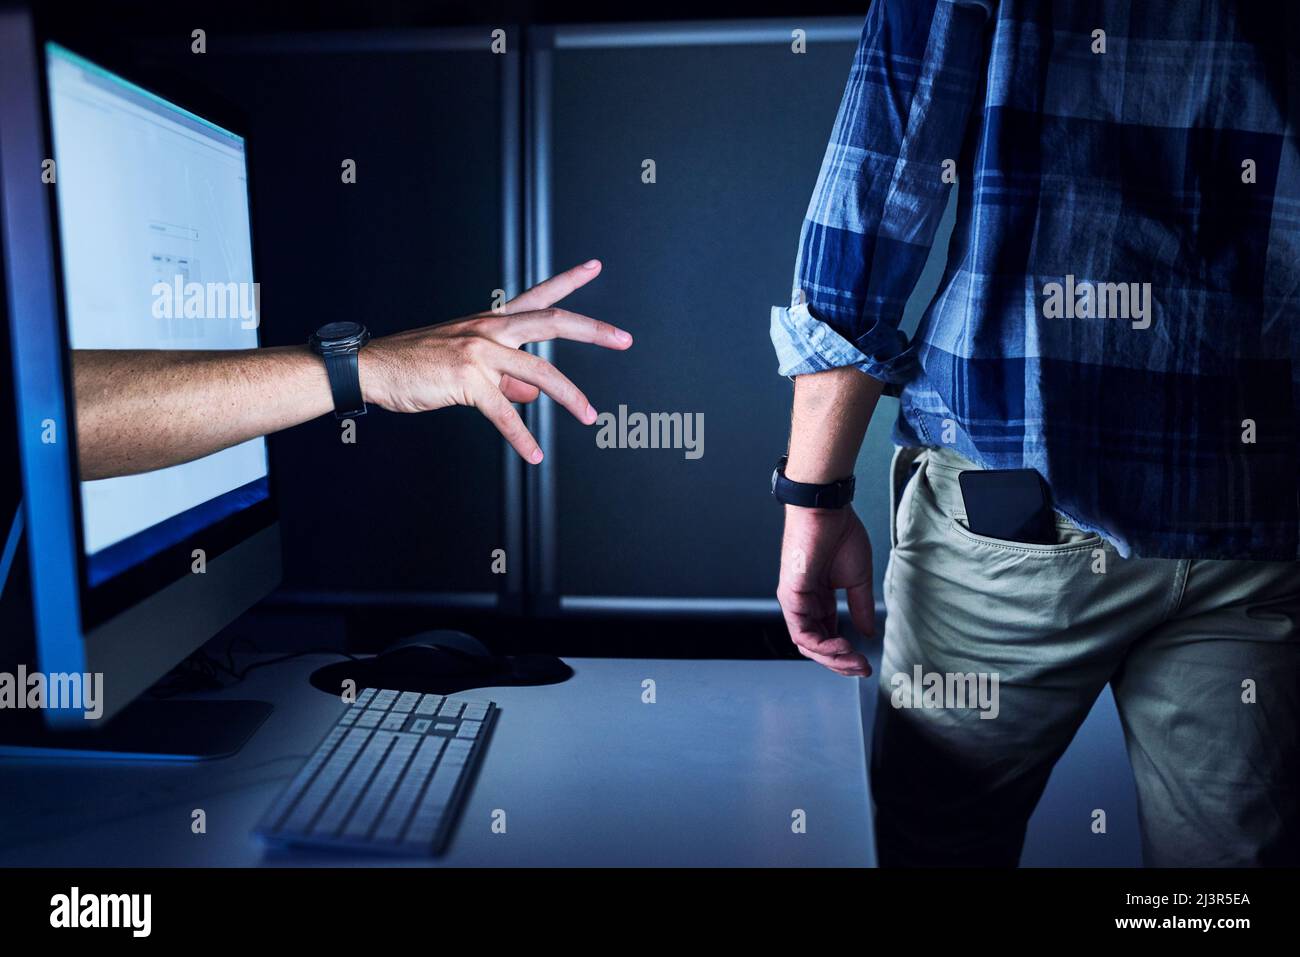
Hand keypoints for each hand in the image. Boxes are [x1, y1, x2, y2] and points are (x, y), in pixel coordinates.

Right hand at [359, 259, 631, 462]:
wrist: (373, 368)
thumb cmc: (418, 365)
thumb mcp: (468, 364)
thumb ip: (506, 379)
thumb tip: (535, 396)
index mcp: (491, 322)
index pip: (538, 295)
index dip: (569, 281)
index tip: (595, 267)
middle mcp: (489, 329)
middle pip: (552, 322)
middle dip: (593, 331)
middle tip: (624, 338)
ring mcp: (479, 352)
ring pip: (539, 372)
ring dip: (569, 397)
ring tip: (589, 415)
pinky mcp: (466, 381)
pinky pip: (504, 412)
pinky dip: (522, 436)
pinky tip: (533, 452)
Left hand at [777, 505, 873, 676]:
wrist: (826, 511)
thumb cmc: (839, 534)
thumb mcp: (858, 579)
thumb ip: (861, 607)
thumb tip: (868, 632)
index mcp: (819, 599)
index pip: (827, 636)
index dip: (845, 654)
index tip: (865, 663)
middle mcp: (804, 604)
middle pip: (817, 646)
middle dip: (840, 662)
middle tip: (861, 668)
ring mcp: (795, 602)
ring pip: (808, 644)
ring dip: (832, 658)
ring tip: (854, 660)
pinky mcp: (790, 597)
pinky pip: (801, 631)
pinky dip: (821, 645)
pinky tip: (842, 645)